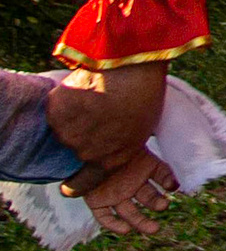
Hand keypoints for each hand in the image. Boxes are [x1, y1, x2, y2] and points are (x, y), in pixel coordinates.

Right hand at [48, 62, 166, 186]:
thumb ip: (122, 144)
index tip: (70, 183)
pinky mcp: (55, 112)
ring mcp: (67, 133)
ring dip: (74, 117)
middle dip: (84, 134)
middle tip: (97, 113)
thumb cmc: (145, 94)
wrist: (130, 66)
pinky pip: (56, 108)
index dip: (76, 184)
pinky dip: (65, 99)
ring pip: (64, 128)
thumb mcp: (142, 128)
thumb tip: (113, 144)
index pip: (84, 183)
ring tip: (94, 97)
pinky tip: (83, 87)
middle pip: (75, 149)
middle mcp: (85, 152)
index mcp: (110, 160)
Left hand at [77, 146, 177, 236]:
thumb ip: (149, 153)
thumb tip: (170, 167)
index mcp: (142, 166)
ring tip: (154, 229)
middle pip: (147, 198)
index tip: (173, 186)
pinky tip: (125, 230)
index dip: (167, 180)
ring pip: (129, 212)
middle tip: (164, 206)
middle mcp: (130, 182)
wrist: (81, 147)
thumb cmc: (111, 141)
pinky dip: (114, 224)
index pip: (160, 174)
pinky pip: (105, 216)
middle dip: (156, 204)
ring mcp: (114, 193)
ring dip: (141, 221)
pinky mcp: (97, 202)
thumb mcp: (131, 142)